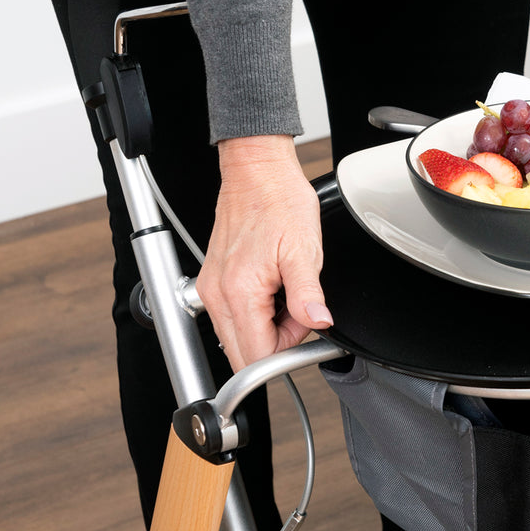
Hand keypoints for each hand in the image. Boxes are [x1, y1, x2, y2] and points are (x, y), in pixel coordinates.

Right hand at [196, 135, 333, 370]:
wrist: (258, 174)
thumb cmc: (280, 203)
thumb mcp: (304, 251)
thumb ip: (308, 295)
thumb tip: (319, 324)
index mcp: (240, 291)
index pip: (257, 356)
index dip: (287, 350)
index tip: (306, 325)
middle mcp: (217, 294)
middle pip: (244, 353)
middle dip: (276, 342)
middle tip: (298, 309)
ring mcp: (210, 289)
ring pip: (237, 337)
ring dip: (266, 327)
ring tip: (285, 293)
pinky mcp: (211, 282)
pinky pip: (232, 317)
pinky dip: (255, 313)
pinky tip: (271, 289)